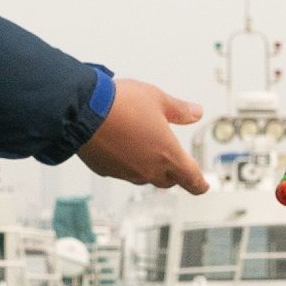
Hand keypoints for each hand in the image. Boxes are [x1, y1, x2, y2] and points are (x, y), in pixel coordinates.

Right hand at [78, 79, 209, 192]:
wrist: (83, 112)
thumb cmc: (121, 105)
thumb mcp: (158, 99)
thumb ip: (179, 110)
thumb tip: (196, 113)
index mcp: (169, 156)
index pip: (192, 179)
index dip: (200, 184)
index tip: (203, 186)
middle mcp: (149, 170)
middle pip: (169, 180)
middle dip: (175, 174)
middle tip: (176, 163)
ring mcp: (127, 173)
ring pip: (145, 177)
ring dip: (150, 167)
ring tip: (145, 147)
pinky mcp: (107, 170)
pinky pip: (123, 171)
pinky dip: (127, 162)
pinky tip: (122, 146)